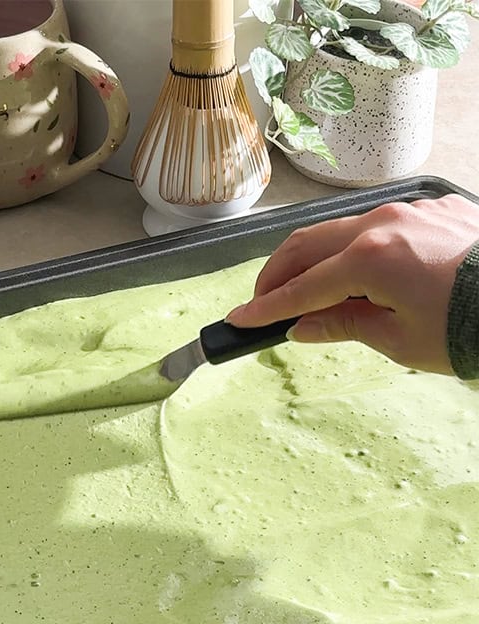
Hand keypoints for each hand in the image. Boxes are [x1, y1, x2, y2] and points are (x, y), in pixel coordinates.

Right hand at [225, 195, 478, 373]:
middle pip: (309, 245)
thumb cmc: (469, 326)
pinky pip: (384, 224)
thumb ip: (344, 325)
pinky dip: (360, 247)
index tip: (239, 321)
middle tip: (263, 301)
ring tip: (305, 286)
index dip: (266, 308)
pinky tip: (362, 272)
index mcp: (368, 259)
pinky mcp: (439, 211)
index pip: (301, 288)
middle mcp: (383, 224)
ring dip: (316, 257)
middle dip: (279, 274)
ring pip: (343, 229)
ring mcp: (412, 212)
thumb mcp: (400, 340)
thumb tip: (305, 326)